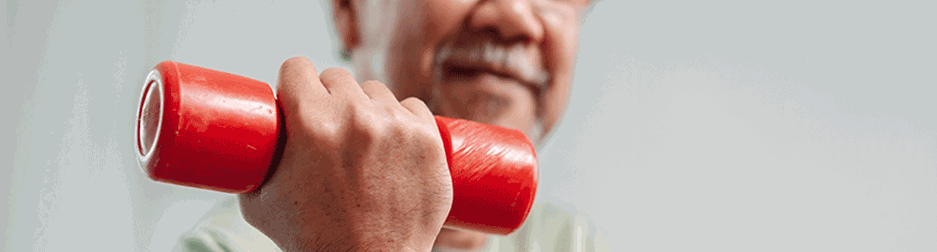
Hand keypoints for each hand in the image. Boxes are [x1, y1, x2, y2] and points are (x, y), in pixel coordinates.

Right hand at [239, 57, 452, 251]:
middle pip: (338, 78)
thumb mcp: (259, 199)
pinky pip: (413, 109)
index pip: (298, 67)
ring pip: (377, 93)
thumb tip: (254, 135)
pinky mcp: (428, 141)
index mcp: (311, 122)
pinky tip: (394, 144)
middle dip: (330, 99)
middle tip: (330, 129)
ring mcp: (397, 128)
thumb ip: (257, 158)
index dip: (294, 82)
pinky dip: (404, 122)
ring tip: (363, 144)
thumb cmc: (311, 240)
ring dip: (368, 109)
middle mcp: (356, 117)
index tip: (298, 96)